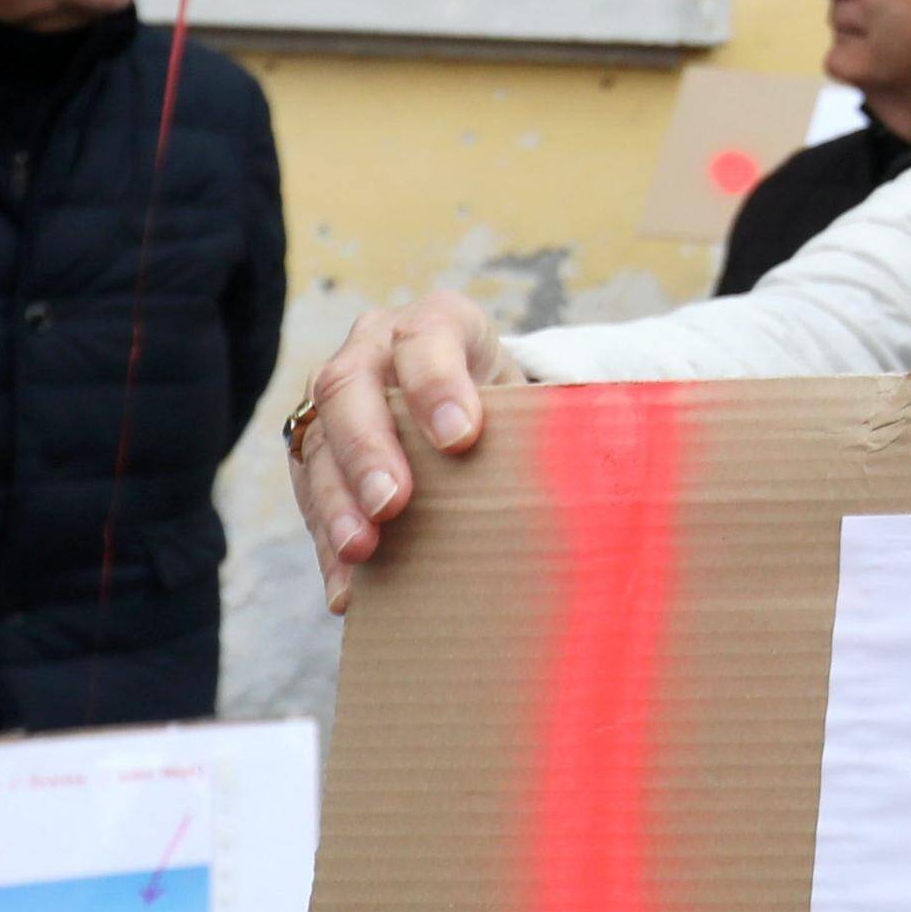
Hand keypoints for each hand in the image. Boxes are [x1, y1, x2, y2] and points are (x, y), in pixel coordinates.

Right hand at [290, 293, 519, 613]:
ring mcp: (336, 400)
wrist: (479, 410)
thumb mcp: (532, 399)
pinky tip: (350, 588)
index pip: (425, 337)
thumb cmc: (514, 407)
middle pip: (350, 387)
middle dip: (368, 447)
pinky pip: (309, 496)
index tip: (460, 437)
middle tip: (392, 501)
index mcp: (436, 323)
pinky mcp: (316, 453)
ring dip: (337, 500)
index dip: (436, 383)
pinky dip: (328, 545)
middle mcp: (373, 350)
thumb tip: (601, 481)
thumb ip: (548, 424)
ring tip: (363, 548)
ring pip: (317, 442)